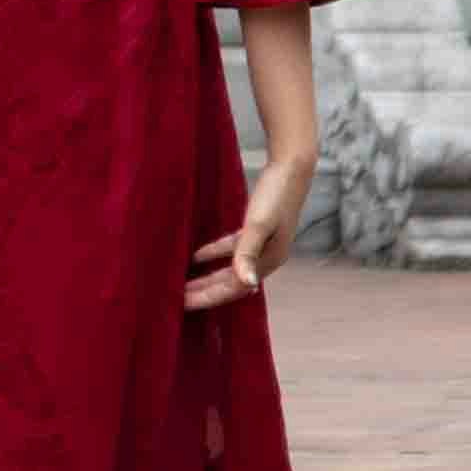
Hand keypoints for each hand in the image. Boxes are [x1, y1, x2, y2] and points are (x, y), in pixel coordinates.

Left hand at [184, 153, 304, 311]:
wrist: (292, 167)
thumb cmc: (276, 194)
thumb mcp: (259, 224)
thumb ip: (248, 253)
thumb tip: (247, 284)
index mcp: (268, 261)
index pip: (234, 289)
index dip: (209, 297)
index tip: (184, 303)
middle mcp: (267, 259)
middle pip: (231, 284)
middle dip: (205, 292)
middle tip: (178, 300)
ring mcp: (264, 246)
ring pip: (231, 269)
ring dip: (209, 278)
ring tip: (185, 285)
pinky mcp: (258, 231)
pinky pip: (232, 250)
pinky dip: (215, 253)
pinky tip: (197, 255)